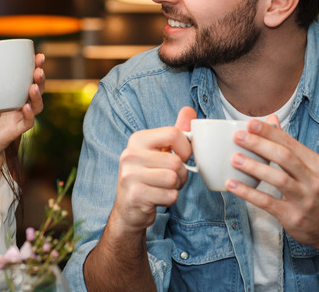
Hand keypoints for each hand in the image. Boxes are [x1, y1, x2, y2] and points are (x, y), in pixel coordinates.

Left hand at [0, 53, 45, 161]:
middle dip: (40, 77)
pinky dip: (29, 114)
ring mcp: (21, 115)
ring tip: (34, 85)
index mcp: (14, 91)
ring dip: (37, 94)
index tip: (37, 54)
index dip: (35, 65)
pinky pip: (28, 121)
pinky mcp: (18, 128)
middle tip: (38, 67)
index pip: (28, 76)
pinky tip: (26, 106)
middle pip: (37, 87)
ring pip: (36, 104)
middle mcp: (22, 102)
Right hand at [109, 107, 193, 233]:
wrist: (129, 209)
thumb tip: (188, 110)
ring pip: (173, 179)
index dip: (185, 149)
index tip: (181, 158)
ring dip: (176, 187)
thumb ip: (175, 132)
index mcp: (137, 140)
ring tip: (163, 187)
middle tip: (170, 179)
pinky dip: (170, 199)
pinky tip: (157, 198)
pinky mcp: (135, 195)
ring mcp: (130, 175)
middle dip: (181, 174)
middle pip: (176, 161)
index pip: (174, 134)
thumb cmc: (148, 177)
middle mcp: (130, 155)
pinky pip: (170, 195)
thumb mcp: (159, 152)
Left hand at [226, 115, 318, 254]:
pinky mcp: (293, 216)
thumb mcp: (311, 168)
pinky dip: (248, 192)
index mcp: (317, 165)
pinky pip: (267, 202)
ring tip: (235, 159)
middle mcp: (314, 181)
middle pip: (285, 157)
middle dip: (260, 145)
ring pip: (277, 179)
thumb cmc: (317, 192)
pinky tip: (233, 185)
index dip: (269, 133)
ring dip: (254, 167)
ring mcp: (305, 200)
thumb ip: (290, 145)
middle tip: (239, 137)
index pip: (291, 143)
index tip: (251, 124)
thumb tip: (272, 120)